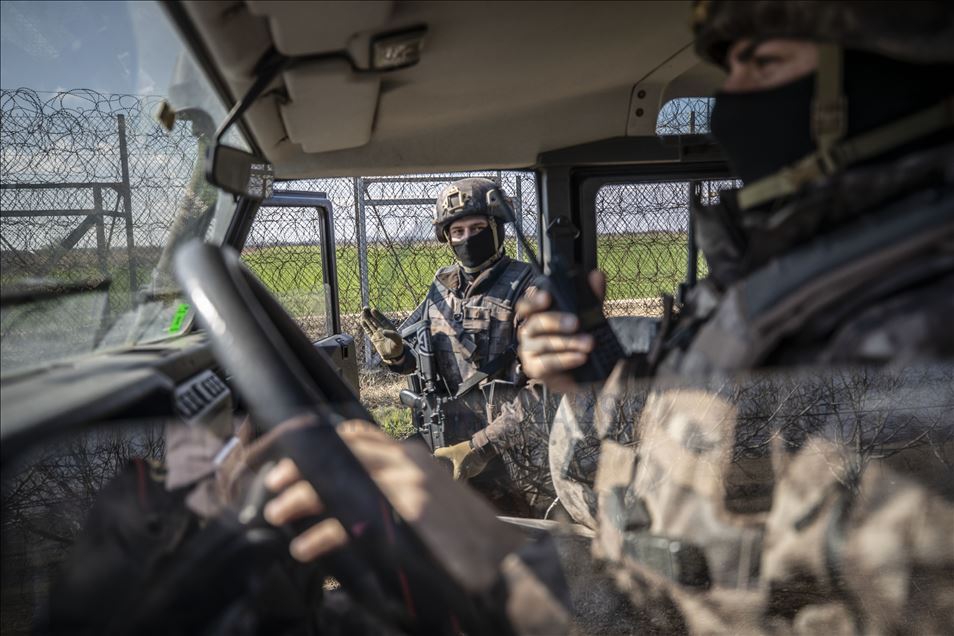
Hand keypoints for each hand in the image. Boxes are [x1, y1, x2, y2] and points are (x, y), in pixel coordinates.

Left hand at [262, 421, 522, 591]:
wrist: (501, 556)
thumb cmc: (462, 533)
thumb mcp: (428, 497)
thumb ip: (393, 486)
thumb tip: (349, 493)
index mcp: (410, 456)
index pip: (356, 435)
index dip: (319, 441)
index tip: (291, 453)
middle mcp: (406, 463)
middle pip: (339, 452)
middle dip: (300, 466)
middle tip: (272, 483)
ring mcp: (406, 486)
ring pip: (337, 480)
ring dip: (300, 497)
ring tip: (276, 513)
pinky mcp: (406, 515)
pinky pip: (349, 520)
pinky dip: (321, 534)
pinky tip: (306, 547)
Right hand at [361, 306, 403, 361]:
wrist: (393, 356)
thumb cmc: (397, 347)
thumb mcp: (397, 340)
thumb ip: (392, 335)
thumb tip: (383, 331)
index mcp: (389, 327)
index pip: (382, 319)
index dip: (378, 315)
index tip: (373, 310)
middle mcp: (383, 329)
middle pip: (375, 320)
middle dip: (370, 314)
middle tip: (365, 308)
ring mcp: (378, 333)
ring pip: (371, 324)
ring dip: (367, 318)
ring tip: (362, 312)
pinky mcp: (374, 339)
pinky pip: (368, 331)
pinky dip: (365, 326)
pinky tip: (362, 321)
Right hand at [516, 270, 605, 393]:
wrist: (581, 372)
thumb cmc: (577, 339)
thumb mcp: (588, 316)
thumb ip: (591, 297)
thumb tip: (596, 275)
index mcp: (536, 315)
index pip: (526, 304)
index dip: (533, 300)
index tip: (547, 297)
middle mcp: (528, 331)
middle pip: (534, 323)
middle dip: (555, 321)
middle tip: (576, 322)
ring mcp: (529, 350)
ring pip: (543, 343)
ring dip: (567, 342)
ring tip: (588, 343)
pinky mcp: (534, 368)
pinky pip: (547, 363)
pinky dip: (565, 359)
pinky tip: (581, 357)